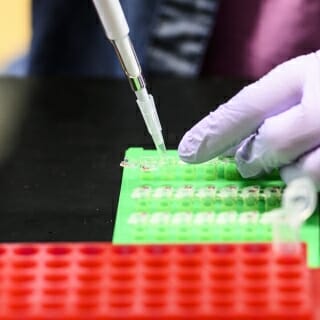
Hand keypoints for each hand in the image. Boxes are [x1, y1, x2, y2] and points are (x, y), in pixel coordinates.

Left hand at [178, 51, 319, 188]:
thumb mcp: (302, 83)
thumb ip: (264, 107)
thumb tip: (216, 140)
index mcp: (306, 74)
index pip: (247, 107)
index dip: (214, 132)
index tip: (188, 152)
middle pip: (272, 143)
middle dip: (253, 157)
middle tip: (249, 159)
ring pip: (304, 172)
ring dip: (292, 170)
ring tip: (300, 157)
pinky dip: (312, 181)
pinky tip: (314, 160)